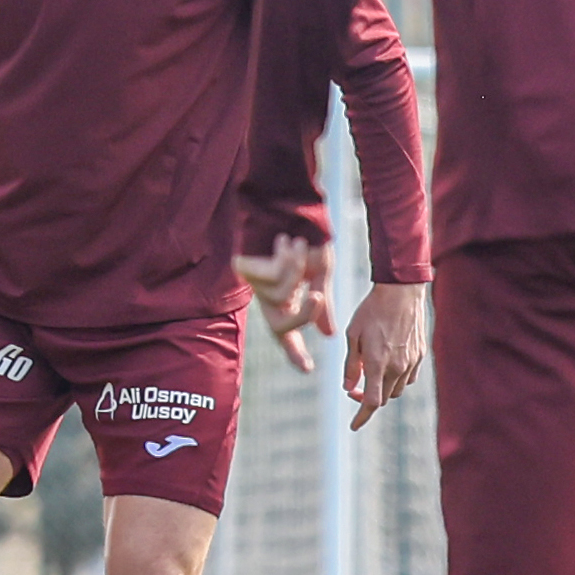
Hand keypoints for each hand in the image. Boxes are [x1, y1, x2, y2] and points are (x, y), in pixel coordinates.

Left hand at [235, 234, 333, 372]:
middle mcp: (267, 298)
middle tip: (321, 297)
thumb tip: (330, 336)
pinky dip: (287, 261)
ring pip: (279, 299)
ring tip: (298, 245)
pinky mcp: (243, 270)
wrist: (290, 205)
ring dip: (295, 273)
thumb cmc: (307, 237)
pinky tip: (286, 241)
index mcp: (286, 302)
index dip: (295, 354)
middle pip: (281, 327)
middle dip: (304, 315)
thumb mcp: (321, 272)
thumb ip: (323, 304)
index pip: (288, 335)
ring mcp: (254, 285)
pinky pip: (273, 278)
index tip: (308, 370)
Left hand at [340, 280, 428, 430]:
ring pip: (397, 389)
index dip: (362, 417)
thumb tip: (348, 388)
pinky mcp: (420, 355)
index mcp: (378, 363)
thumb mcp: (353, 335)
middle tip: (355, 388)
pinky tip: (388, 366)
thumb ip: (351, 365)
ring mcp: (411, 362)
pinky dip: (397, 379)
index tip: (354, 425)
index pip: (372, 402)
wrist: (401, 291)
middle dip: (369, 399)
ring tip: (371, 372)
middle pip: (384, 398)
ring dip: (383, 389)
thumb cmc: (371, 311)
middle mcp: (397, 367)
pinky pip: (408, 377)